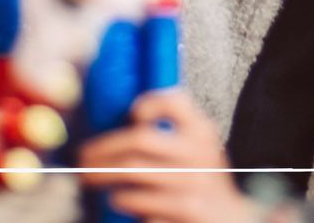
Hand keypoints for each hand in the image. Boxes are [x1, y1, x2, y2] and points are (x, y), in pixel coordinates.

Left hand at [78, 89, 259, 222]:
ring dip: (104, 178)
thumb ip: (171, 132)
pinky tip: (119, 201)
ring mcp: (194, 186)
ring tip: (91, 180)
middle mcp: (200, 155)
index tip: (130, 115)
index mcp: (202, 131)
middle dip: (103, 148)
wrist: (231, 219)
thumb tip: (122, 121)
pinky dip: (125, 205)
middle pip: (141, 139)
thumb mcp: (196, 148)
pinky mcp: (187, 213)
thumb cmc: (200, 179)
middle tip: (82, 157)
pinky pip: (142, 208)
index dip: (150, 103)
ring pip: (134, 176)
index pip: (176, 101)